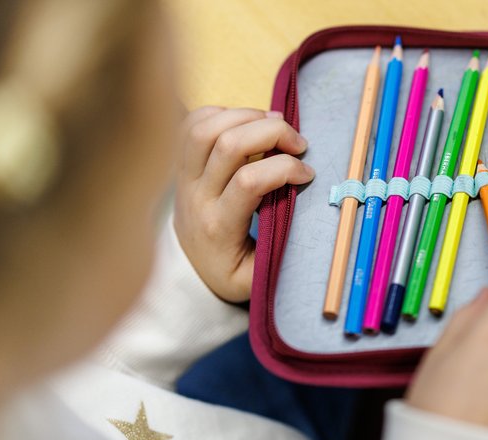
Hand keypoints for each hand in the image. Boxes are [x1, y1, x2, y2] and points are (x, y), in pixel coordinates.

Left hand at [174, 107, 313, 301]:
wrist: (188, 269)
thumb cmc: (230, 270)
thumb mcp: (257, 278)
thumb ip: (279, 253)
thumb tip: (308, 222)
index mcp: (218, 228)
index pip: (249, 181)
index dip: (285, 169)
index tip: (307, 175)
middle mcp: (196, 198)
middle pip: (228, 144)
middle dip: (272, 132)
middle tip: (298, 143)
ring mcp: (183, 178)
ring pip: (205, 128)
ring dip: (245, 115)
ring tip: (273, 125)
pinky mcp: (179, 164)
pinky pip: (190, 124)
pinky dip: (220, 113)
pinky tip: (244, 123)